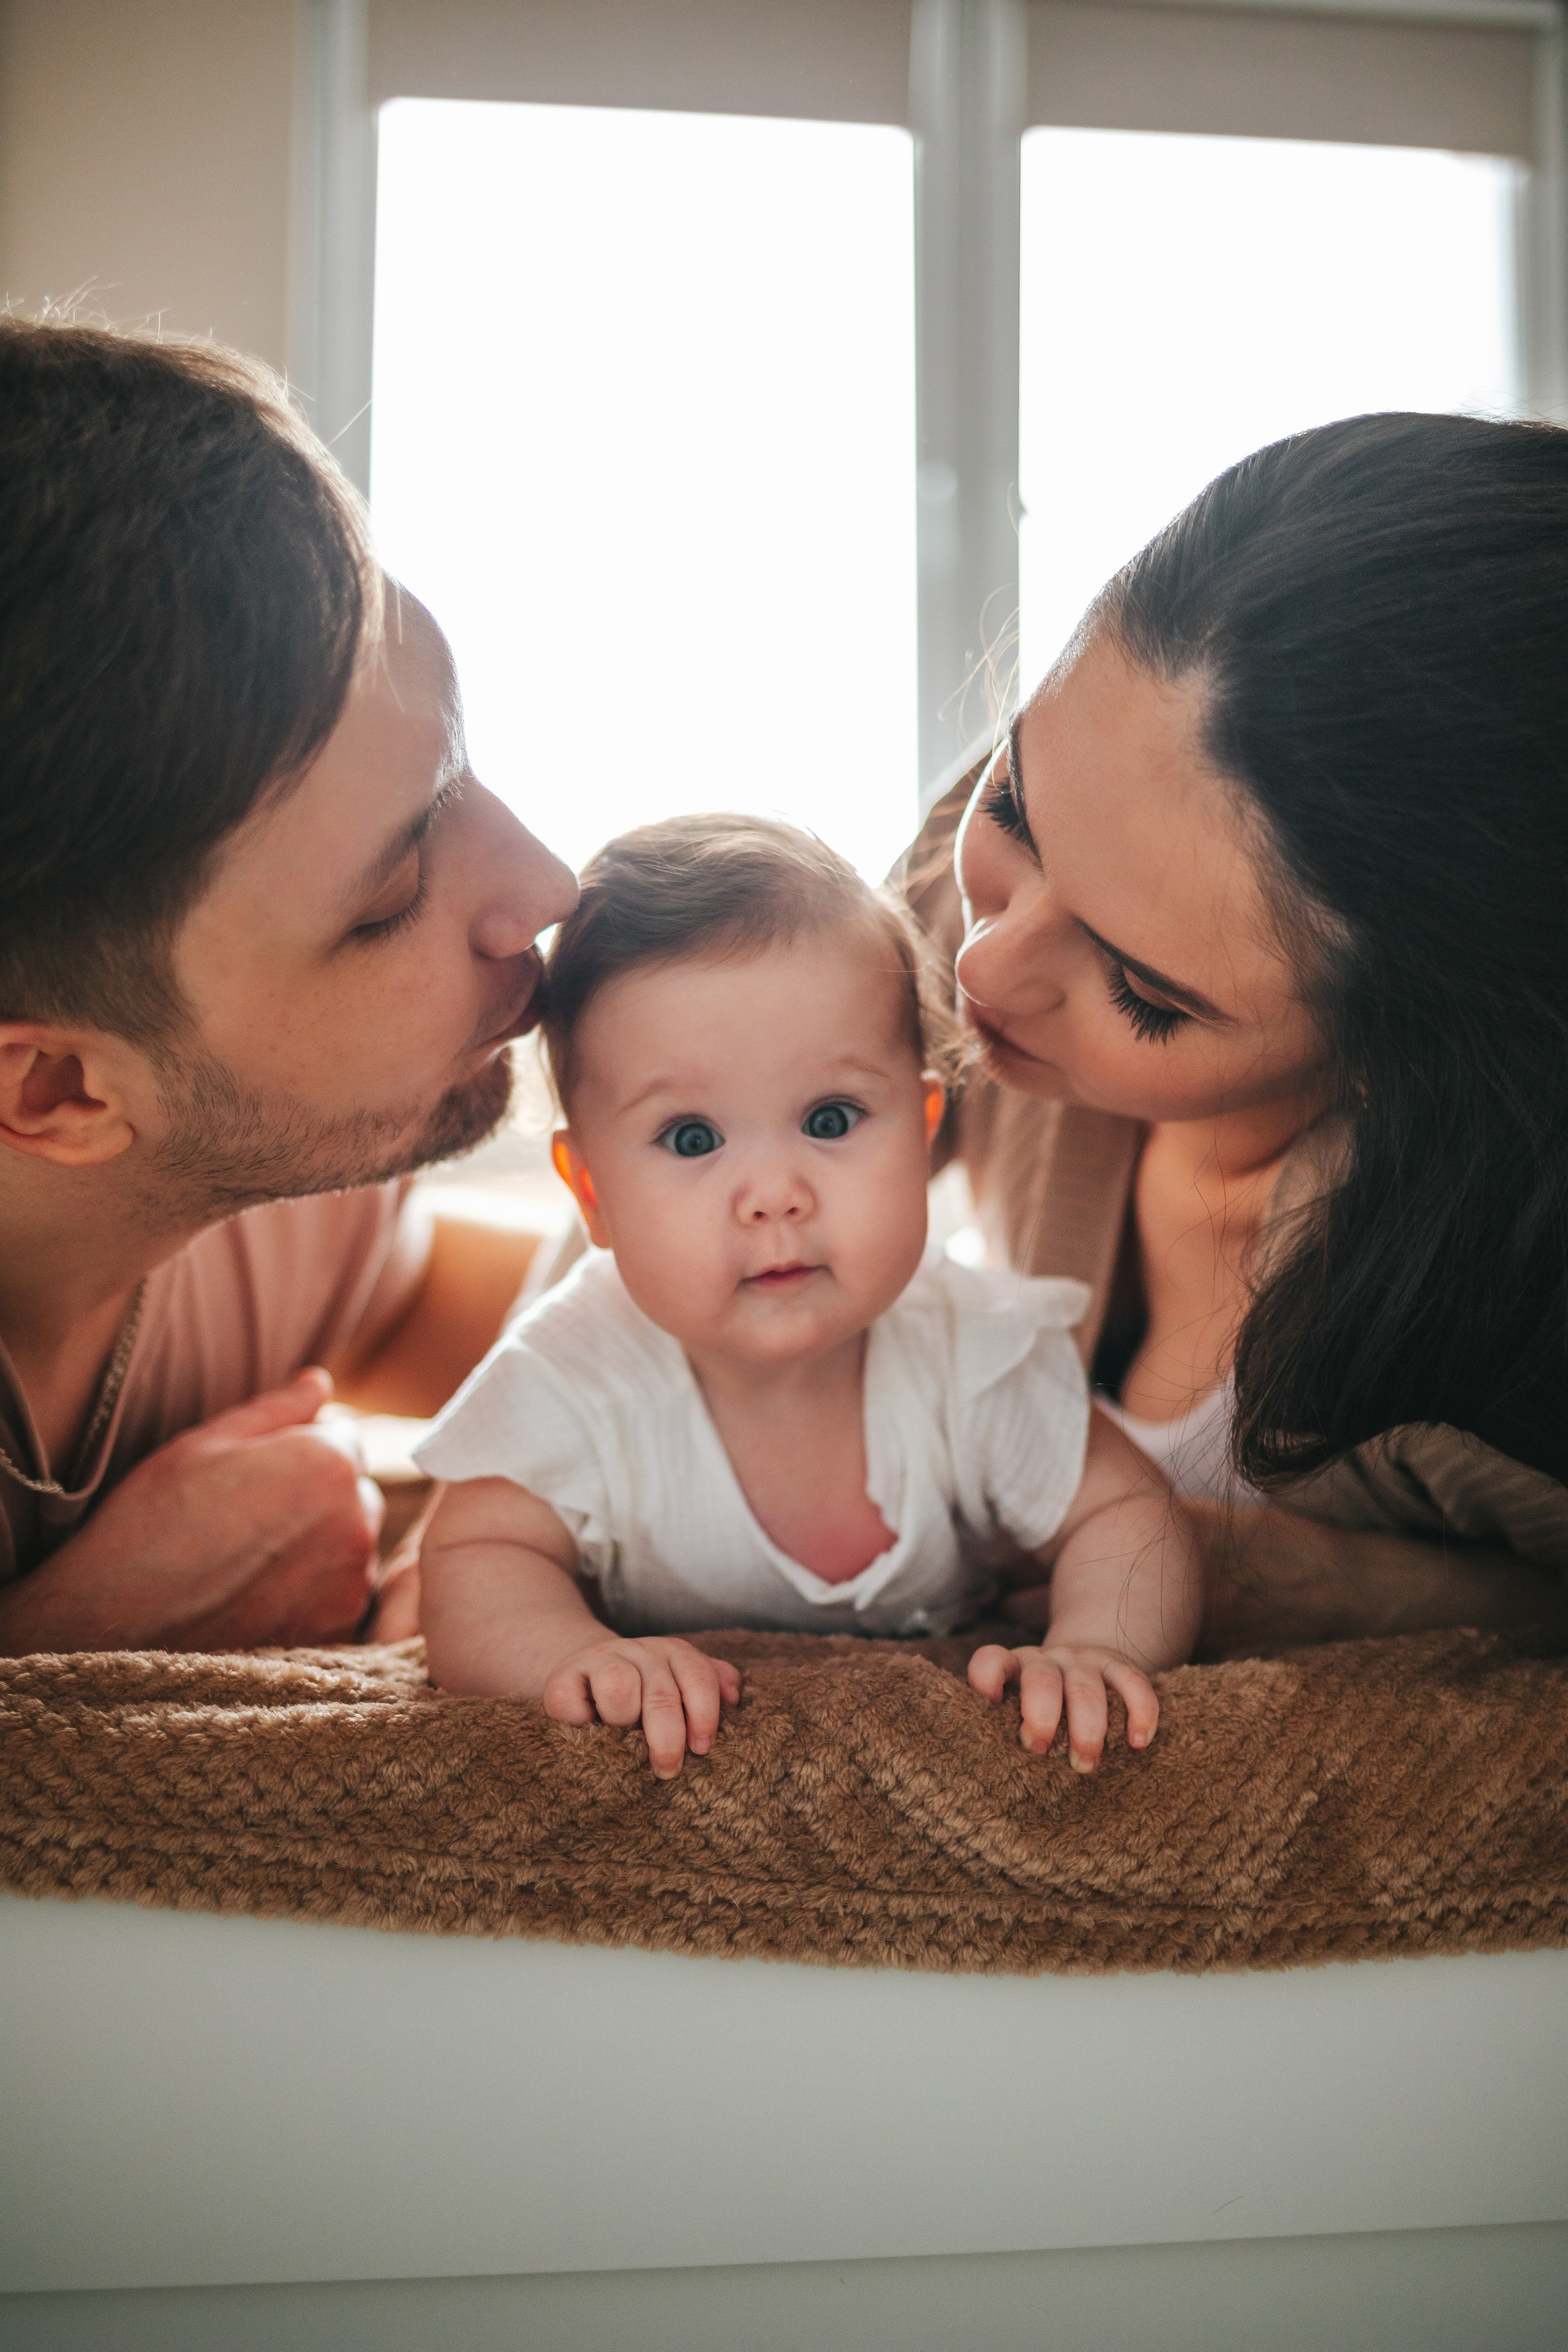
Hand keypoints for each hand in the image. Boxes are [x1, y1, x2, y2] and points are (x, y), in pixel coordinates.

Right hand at [0, 1369, 383, 1655]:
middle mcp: (355, 1523)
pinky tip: (257, 1599)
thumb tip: (319, 1381)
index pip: (345, 1440)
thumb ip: (276, 1409)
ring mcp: (349, 1584)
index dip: (301, 1451)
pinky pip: (340, 1598)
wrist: (114, 1627)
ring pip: (349, 1548)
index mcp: (328, 1464)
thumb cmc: (150, 1524)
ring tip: (248, 1564)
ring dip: (320, 1548)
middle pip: (355, 1494)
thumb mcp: (203, 1445)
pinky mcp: (337, 1632)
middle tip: (251, 1519)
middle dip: (320, 1497)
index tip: (257, 1475)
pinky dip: (313, 1596)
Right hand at [542, 1633, 741, 1778]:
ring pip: (620, 1686)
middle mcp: (638, 1650)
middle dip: (668, 1739)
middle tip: (667, 1769)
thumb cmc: (639, 1695)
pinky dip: (582, 1722)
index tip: (702, 1748)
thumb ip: (708, 1687)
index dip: (704, 1714)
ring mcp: (598, 1660)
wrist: (580, 1677)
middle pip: (661, 1693)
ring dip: (624, 1722)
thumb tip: (734, 1697)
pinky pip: (573, 1702)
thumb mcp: (677, 1685)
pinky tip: (586, 1731)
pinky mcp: (560, 1680)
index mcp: (672, 1653)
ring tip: (622, 1742)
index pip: (698, 1676)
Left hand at [967, 1640, 1158, 1772]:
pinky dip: (1139, 1712)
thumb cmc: (1043, 1707)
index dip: (988, 1683)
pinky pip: (1133, 1682)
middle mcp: (1045, 1660)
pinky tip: (1137, 1742)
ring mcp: (1083, 1660)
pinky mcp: (1118, 1664)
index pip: (991, 1662)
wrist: (1084, 1667)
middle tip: (1041, 1752)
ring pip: (1086, 1688)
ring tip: (1085, 1765)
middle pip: (1041, 1681)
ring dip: (1087, 1730)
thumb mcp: (1018, 1710)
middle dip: (1042, 1719)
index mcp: (1013, 1668)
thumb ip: (1006, 1728)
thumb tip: (992, 1773)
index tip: (995, 1710)